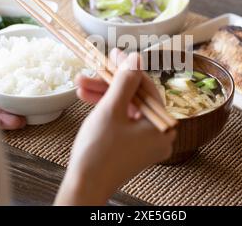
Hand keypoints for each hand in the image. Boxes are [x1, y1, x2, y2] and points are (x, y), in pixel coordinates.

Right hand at [55, 49, 175, 204]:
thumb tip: (135, 58)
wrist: (83, 187)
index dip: (128, 69)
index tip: (114, 54)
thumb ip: (124, 81)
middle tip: (94, 67)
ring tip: (80, 84)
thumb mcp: (111, 109)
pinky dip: (106, 110)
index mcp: (162, 126)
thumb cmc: (98, 150)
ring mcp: (146, 141)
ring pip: (126, 108)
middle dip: (109, 83)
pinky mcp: (133, 146)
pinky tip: (87, 98)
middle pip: (135, 97)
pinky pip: (123, 120)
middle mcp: (159, 134)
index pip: (147, 88)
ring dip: (103, 95)